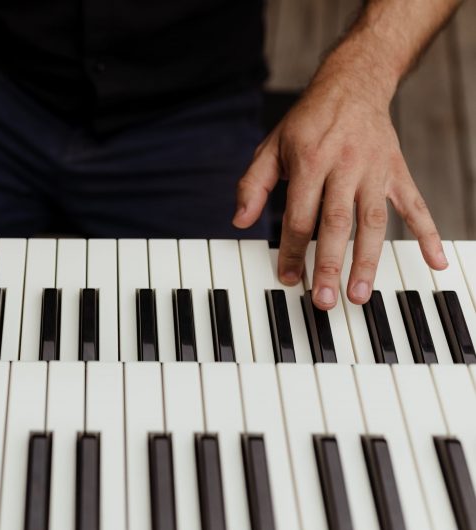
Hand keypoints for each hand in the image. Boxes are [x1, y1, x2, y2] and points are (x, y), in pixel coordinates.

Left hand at [233, 74, 446, 309]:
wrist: (353, 85)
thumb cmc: (307, 122)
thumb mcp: (271, 146)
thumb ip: (253, 185)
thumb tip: (240, 221)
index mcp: (310, 161)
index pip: (299, 215)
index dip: (291, 250)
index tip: (287, 278)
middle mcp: (344, 167)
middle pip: (336, 223)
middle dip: (329, 264)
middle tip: (323, 300)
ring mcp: (374, 171)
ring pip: (373, 222)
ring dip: (367, 261)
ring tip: (360, 295)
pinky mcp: (396, 172)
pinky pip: (415, 205)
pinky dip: (428, 233)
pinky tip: (435, 262)